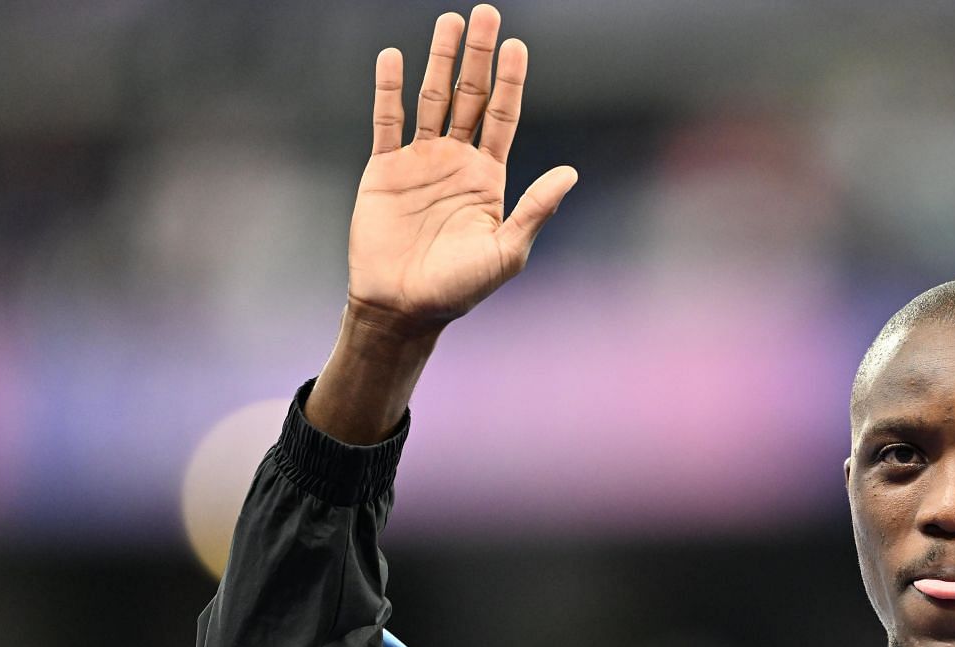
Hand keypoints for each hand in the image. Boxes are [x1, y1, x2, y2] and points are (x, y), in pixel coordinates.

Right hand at [346, 5, 576, 334]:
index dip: (510, 81)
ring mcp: (419, 161)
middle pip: (469, 96)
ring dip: (439, 61)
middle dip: (477, 57)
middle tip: (485, 14)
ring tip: (449, 22)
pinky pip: (387, 121)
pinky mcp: (383, 169)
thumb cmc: (459, 288)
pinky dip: (389, 90)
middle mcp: (456, 161)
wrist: (404, 308)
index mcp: (488, 177)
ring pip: (431, 99)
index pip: (502, 117)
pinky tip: (394, 58)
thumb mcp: (506, 251)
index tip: (517, 46)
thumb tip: (571, 173)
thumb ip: (536, 209)